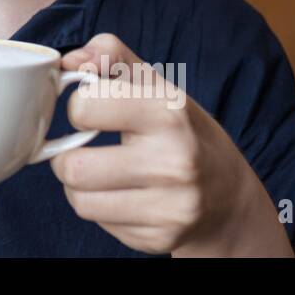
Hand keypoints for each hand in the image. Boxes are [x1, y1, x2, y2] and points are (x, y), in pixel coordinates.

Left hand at [53, 34, 292, 256]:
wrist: (227, 193)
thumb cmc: (180, 129)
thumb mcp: (155, 84)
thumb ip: (111, 56)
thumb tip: (68, 61)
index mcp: (168, 113)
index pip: (84, 107)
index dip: (77, 107)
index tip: (89, 111)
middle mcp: (174, 162)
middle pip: (74, 167)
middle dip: (66, 157)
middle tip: (83, 149)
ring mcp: (171, 206)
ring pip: (80, 201)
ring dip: (79, 186)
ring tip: (98, 173)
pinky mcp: (161, 238)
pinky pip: (100, 223)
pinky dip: (100, 208)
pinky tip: (122, 195)